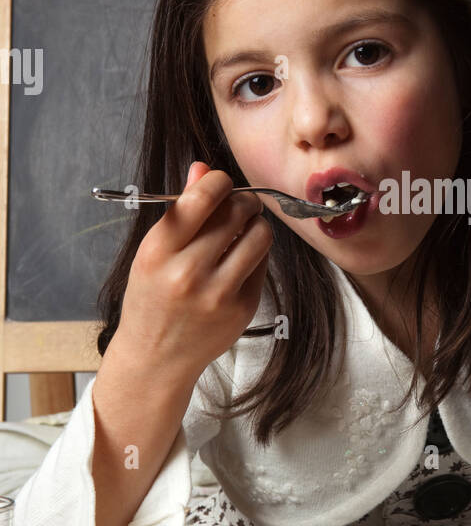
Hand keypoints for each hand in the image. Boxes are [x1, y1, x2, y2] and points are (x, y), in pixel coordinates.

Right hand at [114, 161, 273, 380]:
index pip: (202, 198)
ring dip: (256, 224)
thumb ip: (181, 210)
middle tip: (240, 206)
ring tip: (245, 229)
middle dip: (243, 202)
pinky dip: (256, 254)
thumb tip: (203, 168)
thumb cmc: (152, 297)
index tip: (222, 183)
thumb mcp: (153, 252)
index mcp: (157, 252)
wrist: (156, 357)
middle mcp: (187, 272)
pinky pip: (263, 263)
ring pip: (259, 235)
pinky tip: (240, 260)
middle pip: (237, 213)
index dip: (220, 181)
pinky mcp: (242, 308)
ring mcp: (218, 293)